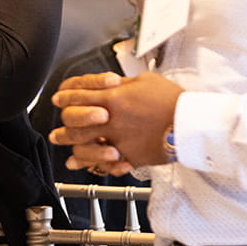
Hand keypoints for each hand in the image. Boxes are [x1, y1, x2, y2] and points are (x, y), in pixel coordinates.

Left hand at [50, 69, 183, 171]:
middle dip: (63, 125)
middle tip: (57, 130)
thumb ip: (123, 84)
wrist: (189, 123)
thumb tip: (111, 84)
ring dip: (71, 144)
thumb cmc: (171, 100)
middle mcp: (112, 118)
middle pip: (75, 121)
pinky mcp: (129, 154)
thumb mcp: (144, 80)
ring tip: (64, 147)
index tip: (59, 98)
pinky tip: (84, 165)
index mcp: (114, 95)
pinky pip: (105, 162)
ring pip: (85, 142)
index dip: (65, 96)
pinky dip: (93, 164)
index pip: (79, 94)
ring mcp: (118, 138)